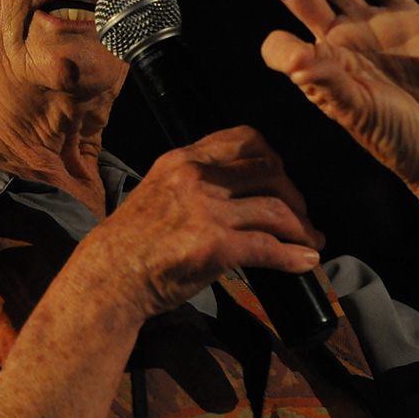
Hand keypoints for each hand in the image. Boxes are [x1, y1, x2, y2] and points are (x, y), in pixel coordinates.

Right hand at [83, 126, 324, 320]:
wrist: (107, 279)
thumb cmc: (129, 244)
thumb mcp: (156, 192)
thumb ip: (191, 183)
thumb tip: (234, 190)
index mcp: (182, 160)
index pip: (244, 138)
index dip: (273, 157)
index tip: (282, 178)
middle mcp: (197, 177)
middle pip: (269, 171)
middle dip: (294, 195)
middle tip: (302, 215)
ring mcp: (207, 211)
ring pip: (276, 209)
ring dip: (302, 228)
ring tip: (311, 242)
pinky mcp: (216, 246)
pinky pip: (270, 247)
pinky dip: (295, 256)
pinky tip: (306, 263)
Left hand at [238, 0, 418, 210]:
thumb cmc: (395, 136)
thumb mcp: (354, 110)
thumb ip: (324, 81)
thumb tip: (290, 60)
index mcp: (320, 64)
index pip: (280, 42)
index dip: (275, 43)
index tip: (286, 54)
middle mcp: (339, 38)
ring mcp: (370, 22)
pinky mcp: (405, 14)